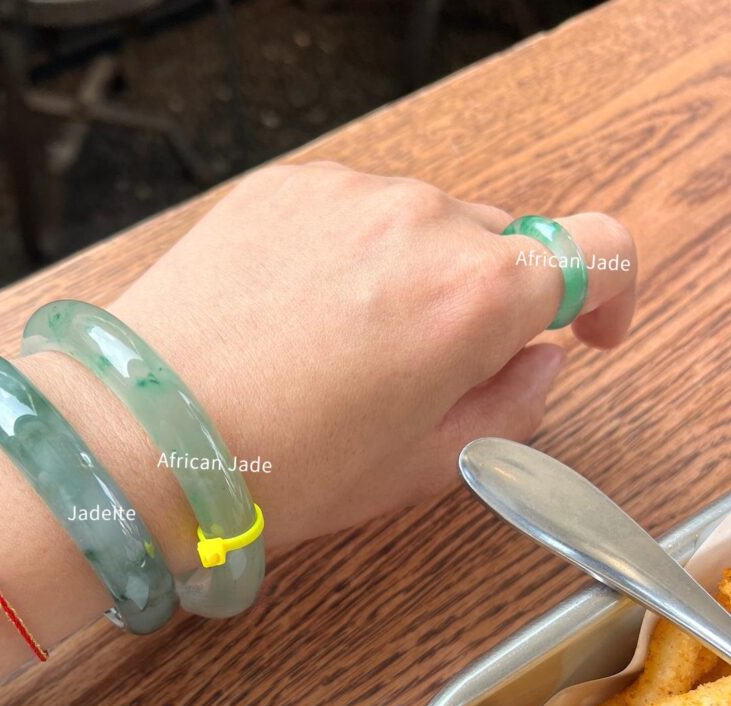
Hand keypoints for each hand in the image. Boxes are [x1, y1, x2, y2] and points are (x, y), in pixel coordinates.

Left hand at [95, 161, 636, 549]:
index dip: (608, 296)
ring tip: (342, 356)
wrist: (138, 440)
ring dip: (412, 280)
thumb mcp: (415, 469)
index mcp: (473, 298)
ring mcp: (343, 196)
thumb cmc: (269, 474)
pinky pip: (350, 214)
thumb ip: (507, 408)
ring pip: (422, 227)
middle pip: (502, 244)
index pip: (598, 253)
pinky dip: (348, 257)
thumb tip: (538, 361)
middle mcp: (417, 223)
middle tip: (427, 375)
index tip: (585, 330)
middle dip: (488, 304)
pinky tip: (297, 320)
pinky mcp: (280, 189)